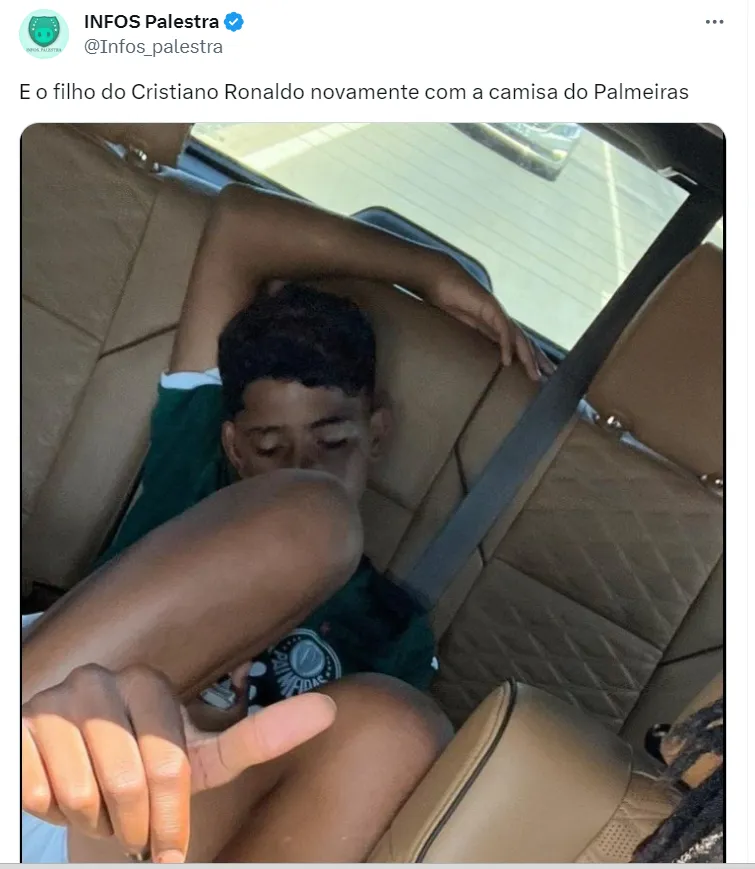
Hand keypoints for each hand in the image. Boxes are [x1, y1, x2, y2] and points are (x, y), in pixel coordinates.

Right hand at [22, 663, 335, 862]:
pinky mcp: (20, 725)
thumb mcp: (196, 758)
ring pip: (85, 792)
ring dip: (92, 821)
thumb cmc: (136, 768)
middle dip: (133, 824)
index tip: (168, 849)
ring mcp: (57, 700)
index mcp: (148, 684)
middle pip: (135, 779)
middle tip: (127, 829)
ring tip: (95, 808)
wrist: (63, 772)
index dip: (171, 817)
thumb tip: (328, 710)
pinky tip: (56, 795)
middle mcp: (102, 680)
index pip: (174, 766)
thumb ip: (259, 735)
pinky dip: (51, 814)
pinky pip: (41, 792)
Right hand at [428, 260, 554, 380]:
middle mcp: (500, 318)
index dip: (529, 358)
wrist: (439, 278)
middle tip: (547, 378)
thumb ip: (469, 339)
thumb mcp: (459, 327)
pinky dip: (506, 345)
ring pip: (519, 337)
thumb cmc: (446, 301)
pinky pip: (503, 328)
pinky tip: (507, 360)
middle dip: (537, 360)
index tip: (538, 375)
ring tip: (534, 374)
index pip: (518, 343)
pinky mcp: (490, 306)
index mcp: (494, 324)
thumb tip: (469, 359)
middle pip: (525, 341)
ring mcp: (497, 312)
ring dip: (528, 356)